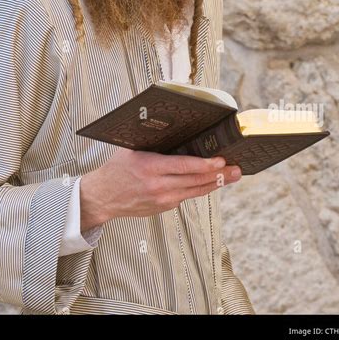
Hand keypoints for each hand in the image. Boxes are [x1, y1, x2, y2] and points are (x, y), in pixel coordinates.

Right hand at [79, 148, 241, 231]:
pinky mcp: (164, 207)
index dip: (205, 165)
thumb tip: (177, 131)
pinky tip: (211, 182)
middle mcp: (158, 186)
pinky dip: (200, 189)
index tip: (220, 160)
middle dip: (218, 175)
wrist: (102, 197)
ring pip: (195, 191)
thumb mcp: (132, 149)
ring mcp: (162, 199)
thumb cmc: (116, 169)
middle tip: (236, 169)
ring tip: (231, 176)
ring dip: (215, 183)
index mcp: (150, 168)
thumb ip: (154, 144)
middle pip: (195, 181)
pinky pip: (186, 196)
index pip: (184, 167)